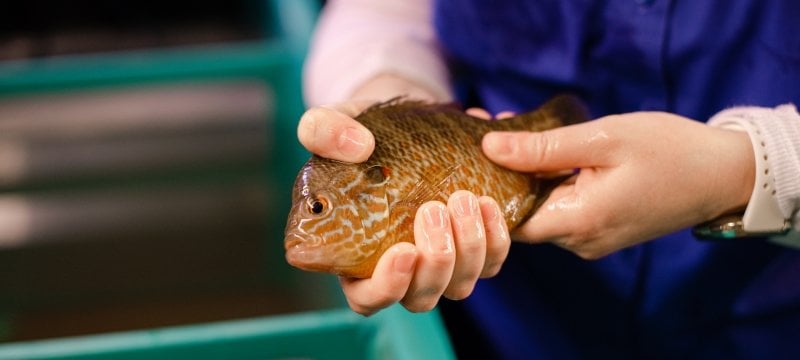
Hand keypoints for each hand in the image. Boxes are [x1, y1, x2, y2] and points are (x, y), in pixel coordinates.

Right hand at [296, 78, 510, 315]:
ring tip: (465, 197)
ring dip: (469, 248)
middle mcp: (400, 269)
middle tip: (434, 208)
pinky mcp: (472, 247)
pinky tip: (488, 201)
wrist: (402, 124)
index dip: (387, 285)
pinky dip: (495, 237)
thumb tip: (357, 147)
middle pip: (421, 297)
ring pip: (460, 285)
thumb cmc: (357, 134)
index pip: (366, 298)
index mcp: (355, 256)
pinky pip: (491, 262)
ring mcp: (439, 262)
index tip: (404, 250)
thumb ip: (323, 130)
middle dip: (436, 260)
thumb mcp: (331, 122)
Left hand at [482, 111, 754, 258]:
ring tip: (509, 129)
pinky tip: (541, 149)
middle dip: (500, 172)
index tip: (471, 151)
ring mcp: (591, 239)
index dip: (485, 187)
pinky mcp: (601, 230)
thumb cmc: (669, 151)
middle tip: (486, 126)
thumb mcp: (603, 139)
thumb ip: (544, 147)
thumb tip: (489, 147)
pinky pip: (561, 208)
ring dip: (523, 173)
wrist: (724, 174)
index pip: (507, 219)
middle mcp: (580, 242)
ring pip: (540, 209)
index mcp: (578, 224)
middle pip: (520, 213)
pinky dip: (546, 181)